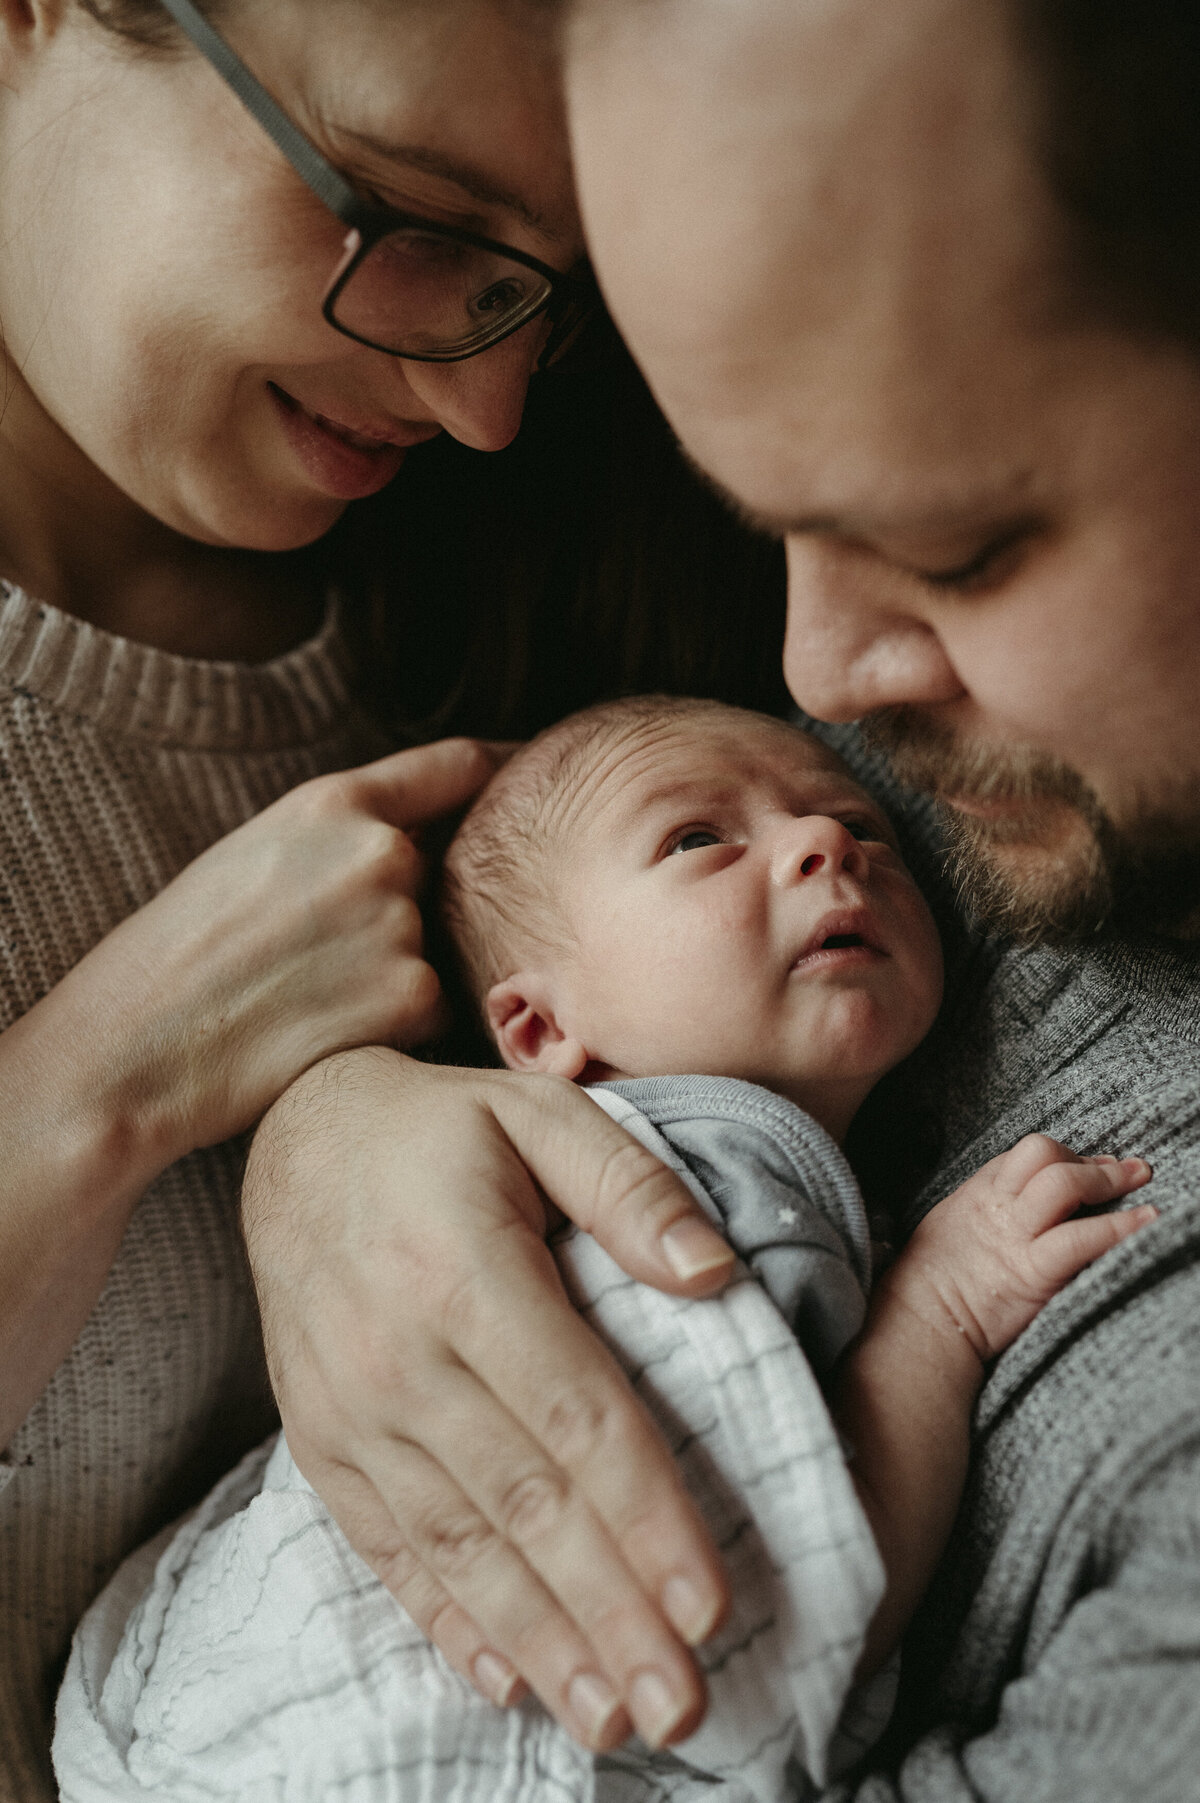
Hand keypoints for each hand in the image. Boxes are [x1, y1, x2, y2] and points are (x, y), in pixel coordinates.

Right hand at [42, 737, 497, 1175]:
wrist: (134, 1051)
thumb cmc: (178, 959)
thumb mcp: (258, 855)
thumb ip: (344, 839)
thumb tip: (420, 845)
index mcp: (333, 804)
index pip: (457, 767)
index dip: (504, 769)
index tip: (532, 775)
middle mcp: (381, 854)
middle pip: (450, 874)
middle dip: (421, 907)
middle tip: (343, 954)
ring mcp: (402, 925)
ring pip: (439, 948)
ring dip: (398, 975)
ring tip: (308, 999)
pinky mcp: (413, 1000)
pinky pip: (436, 1010)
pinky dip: (397, 1026)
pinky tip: (324, 1032)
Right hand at [242, 1050, 736, 1751]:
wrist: (296, 1142)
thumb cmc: (442, 1129)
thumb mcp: (540, 1114)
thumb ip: (631, 1188)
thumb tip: (716, 1275)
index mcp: (466, 1273)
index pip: (577, 1416)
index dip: (647, 1516)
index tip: (710, 1603)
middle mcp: (399, 1356)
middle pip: (525, 1504)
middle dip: (611, 1613)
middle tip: (684, 1704)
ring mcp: (350, 1409)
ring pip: (459, 1545)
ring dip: (541, 1640)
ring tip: (611, 1718)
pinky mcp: (321, 1441)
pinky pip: (386, 1546)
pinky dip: (446, 1619)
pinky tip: (505, 1676)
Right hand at [897, 1134, 1154, 1364]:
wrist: (919, 1323)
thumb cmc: (932, 1282)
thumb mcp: (954, 1226)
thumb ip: (989, 1208)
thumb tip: (1025, 1201)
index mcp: (979, 1192)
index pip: (1027, 1155)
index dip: (1066, 1155)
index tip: (1094, 1164)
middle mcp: (997, 1205)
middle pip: (1044, 1153)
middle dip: (1091, 1160)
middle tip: (1128, 1169)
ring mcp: (1015, 1236)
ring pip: (1062, 1183)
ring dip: (1107, 1180)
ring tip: (1137, 1181)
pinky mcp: (1032, 1271)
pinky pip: (1079, 1238)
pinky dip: (1118, 1227)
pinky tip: (1144, 1221)